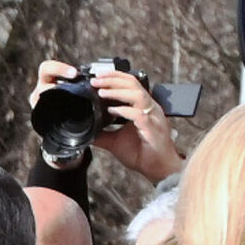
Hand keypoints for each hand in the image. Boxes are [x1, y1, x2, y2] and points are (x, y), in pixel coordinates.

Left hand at [33, 61, 184, 181]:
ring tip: (102, 92)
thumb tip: (86, 131)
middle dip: (113, 80)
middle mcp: (149, 108)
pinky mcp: (153, 129)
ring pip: (138, 95)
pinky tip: (112, 110)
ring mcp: (153, 117)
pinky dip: (125, 111)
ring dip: (118, 92)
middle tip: (96, 81)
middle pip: (133, 84)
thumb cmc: (142, 152)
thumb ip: (102, 134)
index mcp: (142, 107)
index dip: (114, 78)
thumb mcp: (115, 141)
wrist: (157, 168)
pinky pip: (140, 115)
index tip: (97, 77)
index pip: (130, 84)